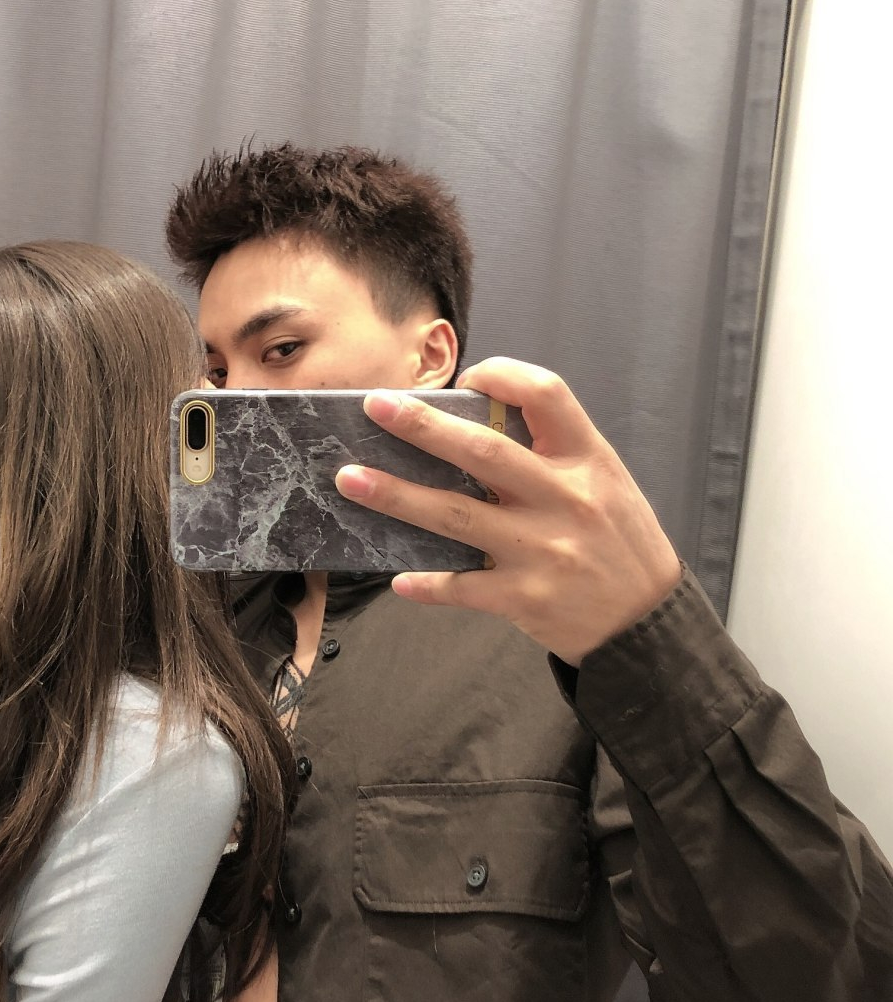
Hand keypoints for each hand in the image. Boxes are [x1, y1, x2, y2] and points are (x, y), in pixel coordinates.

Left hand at [334, 357, 681, 665]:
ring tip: (351, 481)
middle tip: (375, 407)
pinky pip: (462, 588)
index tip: (463, 378)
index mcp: (587, 460)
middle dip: (422, 426)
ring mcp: (543, 550)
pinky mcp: (526, 598)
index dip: (500, 376)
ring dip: (396, 496)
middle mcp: (565, 499)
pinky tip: (399, 580)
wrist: (650, 625)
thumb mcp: (606, 484)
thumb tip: (474, 425)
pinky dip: (427, 584)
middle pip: (482, 451)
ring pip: (455, 516)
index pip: (545, 394)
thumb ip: (553, 454)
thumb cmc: (621, 544)